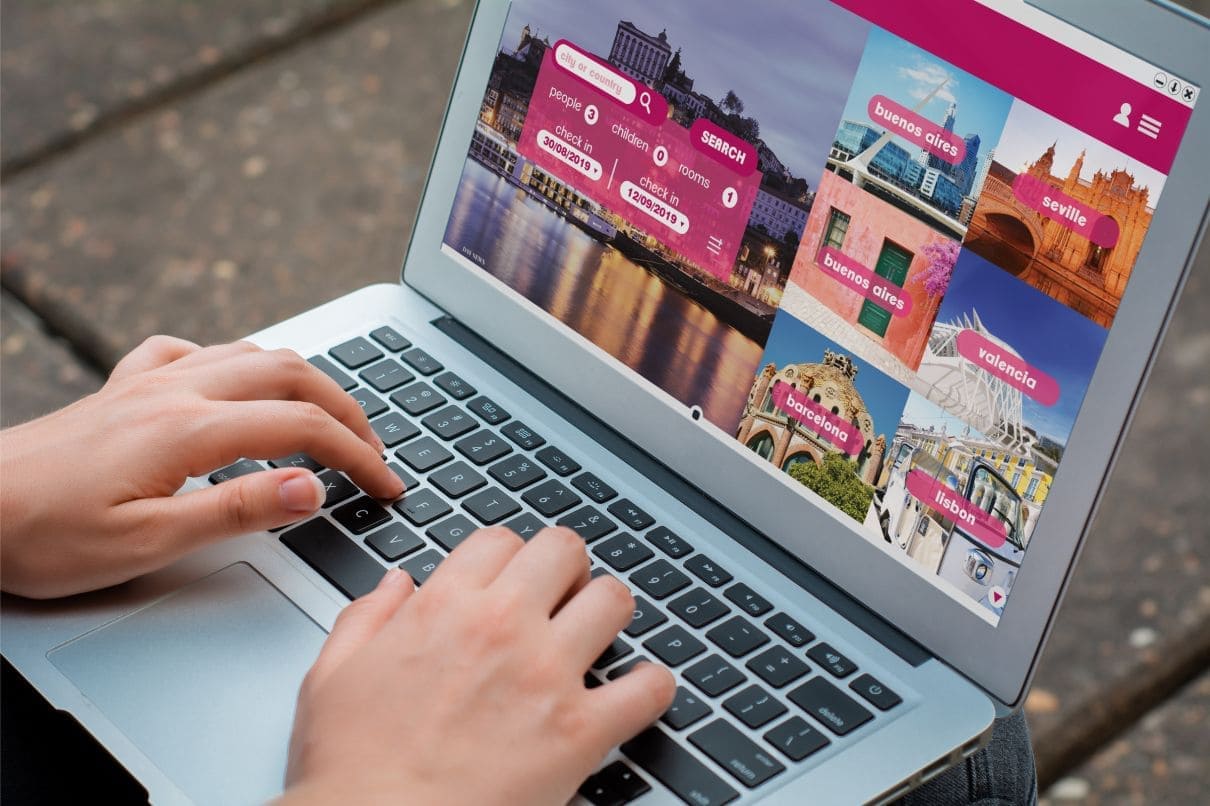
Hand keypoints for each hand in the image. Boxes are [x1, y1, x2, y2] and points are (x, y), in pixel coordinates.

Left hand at [0, 336, 402, 597]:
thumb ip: (236, 510)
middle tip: (374, 451)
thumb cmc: (45, 533)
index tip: (387, 485)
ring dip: (305, 382)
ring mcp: (150, 381)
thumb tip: (312, 489)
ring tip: (330, 419)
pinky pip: (195, 352)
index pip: (303, 428)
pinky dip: (235, 363)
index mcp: (189, 430)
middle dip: (348, 410)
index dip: (358, 456)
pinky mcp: (126, 387)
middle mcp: (177, 391)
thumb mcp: (147, 542)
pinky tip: (236, 387)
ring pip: (252, 353)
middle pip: (292, 375)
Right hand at [280, 527, 675, 805]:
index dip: (509, 557)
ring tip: (597, 633)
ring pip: (613, 600)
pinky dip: (652, 686)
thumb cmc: (352, 768)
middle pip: (564, 549)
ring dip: (609, 611)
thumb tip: (397, 584)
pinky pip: (649, 687)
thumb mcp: (331, 677)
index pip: (501, 540)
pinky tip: (637, 691)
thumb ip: (367, 618)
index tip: (511, 579)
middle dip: (566, 567)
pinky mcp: (581, 730)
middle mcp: (503, 626)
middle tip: (561, 595)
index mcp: (445, 607)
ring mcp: (548, 674)